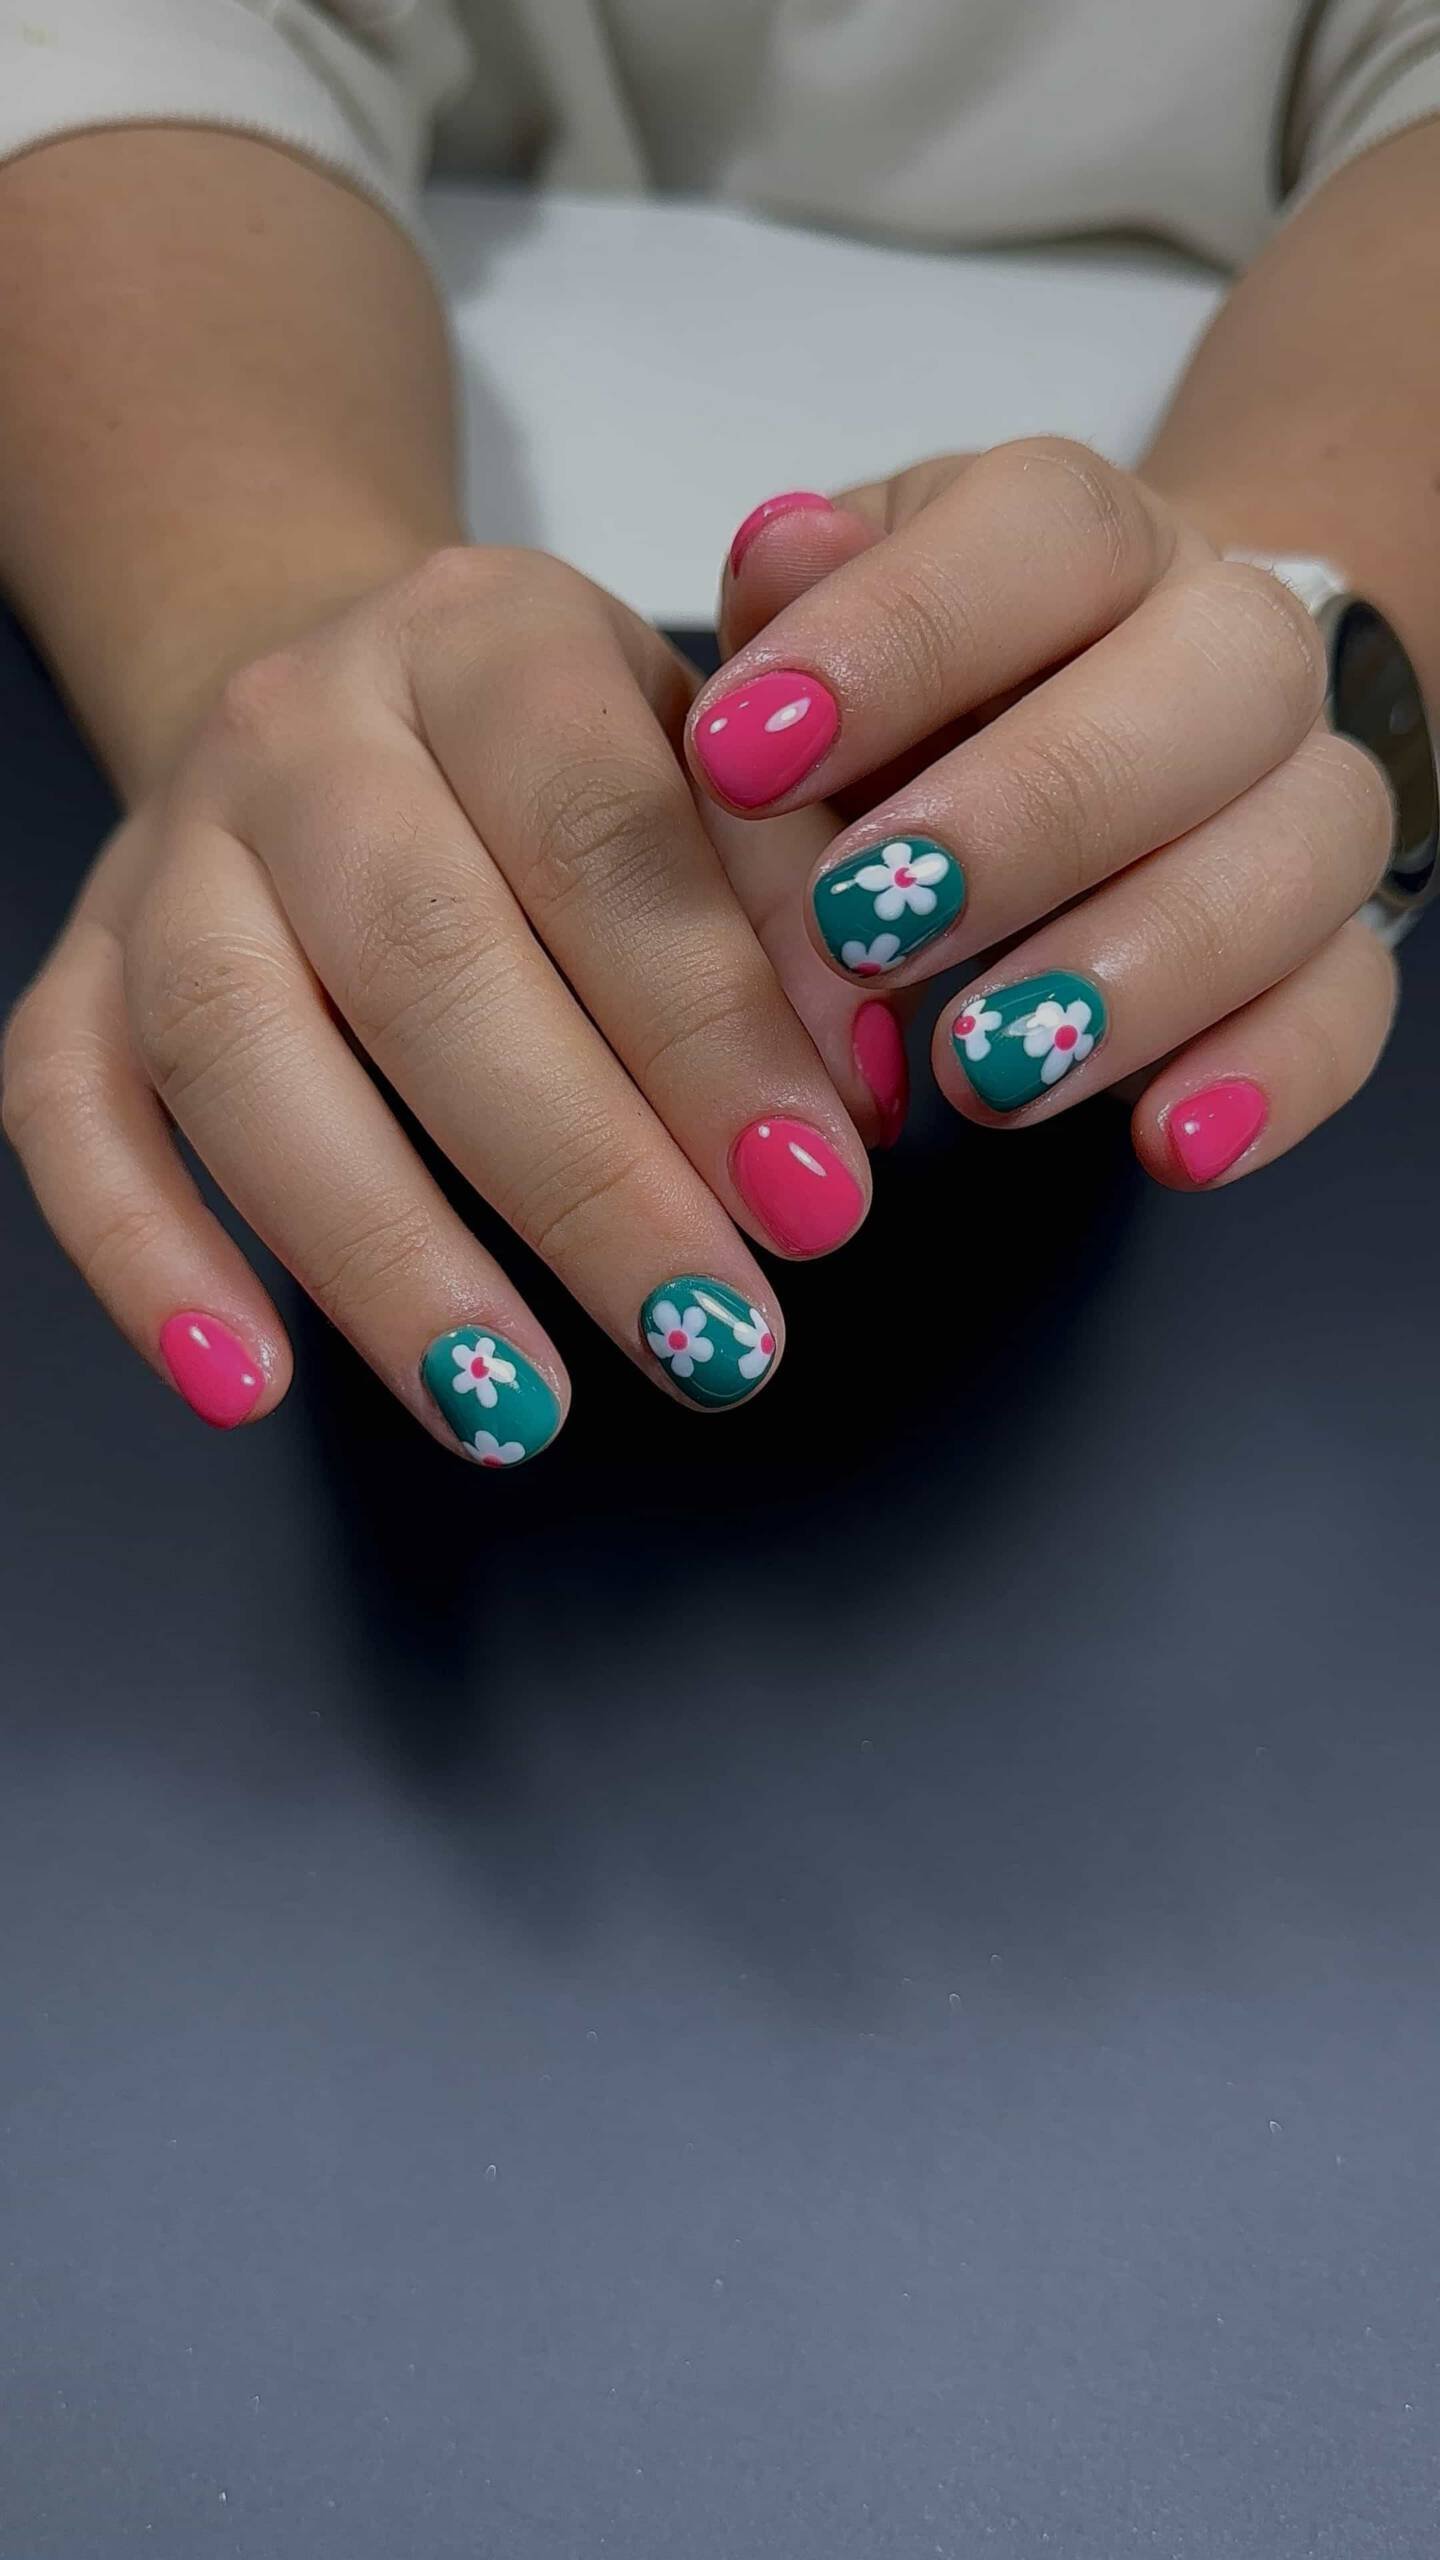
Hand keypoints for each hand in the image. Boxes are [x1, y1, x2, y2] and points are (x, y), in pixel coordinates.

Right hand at [3, 548, 887, 1458]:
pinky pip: (63, 1109)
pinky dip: (142, 1256)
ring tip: (511, 1410)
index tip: (818, 1205)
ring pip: (232, 1044)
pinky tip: (249, 1385)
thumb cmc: (570, 756)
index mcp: (488, 636)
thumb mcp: (716, 758)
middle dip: (581, 1176)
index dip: (714, 1034)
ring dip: (377, 1248)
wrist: (342, 683)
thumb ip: (797, 898)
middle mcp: (302, 724)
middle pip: (423, 957)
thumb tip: (850, 1106)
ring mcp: (167, 845)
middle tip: (708, 1340)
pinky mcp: (78, 960)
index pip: (604, 838)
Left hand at [693, 446, 1398, 1186]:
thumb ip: (788, 626)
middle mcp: (1229, 641)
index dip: (896, 638)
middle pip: (1218, 674)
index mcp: (1090, 538)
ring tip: (978, 1077)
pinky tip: (1170, 1146)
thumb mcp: (818, 645)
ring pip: (1306, 844)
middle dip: (1034, 814)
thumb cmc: (913, 705)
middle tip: (861, 933)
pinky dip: (1271, 1077)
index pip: (1046, 528)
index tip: (738, 760)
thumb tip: (779, 554)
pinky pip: (1352, 999)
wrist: (1080, 731)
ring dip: (1143, 971)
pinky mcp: (1334, 941)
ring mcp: (1303, 790)